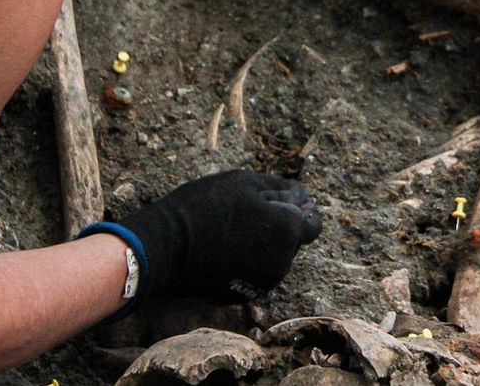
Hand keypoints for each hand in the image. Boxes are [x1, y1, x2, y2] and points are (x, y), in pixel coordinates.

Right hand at [117, 170, 320, 303]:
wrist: (166, 247)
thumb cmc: (206, 207)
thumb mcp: (245, 182)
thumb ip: (282, 189)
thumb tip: (302, 199)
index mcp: (288, 232)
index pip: (313, 223)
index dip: (299, 210)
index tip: (277, 203)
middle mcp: (283, 263)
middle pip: (290, 241)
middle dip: (276, 227)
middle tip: (243, 214)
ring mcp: (262, 283)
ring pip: (271, 259)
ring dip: (260, 246)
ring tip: (227, 232)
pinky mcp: (241, 296)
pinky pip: (252, 276)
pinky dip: (243, 264)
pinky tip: (219, 252)